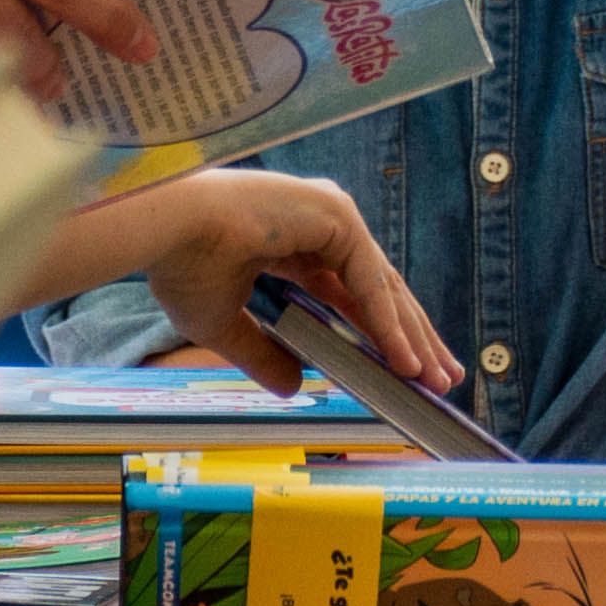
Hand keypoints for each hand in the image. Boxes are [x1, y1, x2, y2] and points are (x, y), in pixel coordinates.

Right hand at [51, 166, 457, 395]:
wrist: (165, 231)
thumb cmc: (182, 265)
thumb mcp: (227, 325)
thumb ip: (265, 353)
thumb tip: (295, 389)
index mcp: (298, 243)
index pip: (354, 295)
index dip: (382, 334)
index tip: (405, 370)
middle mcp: (323, 225)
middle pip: (380, 293)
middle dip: (412, 338)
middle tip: (440, 379)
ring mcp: (334, 216)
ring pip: (383, 289)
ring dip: (412, 337)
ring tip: (435, 379)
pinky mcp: (337, 216)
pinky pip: (370, 283)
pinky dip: (389, 325)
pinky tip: (406, 361)